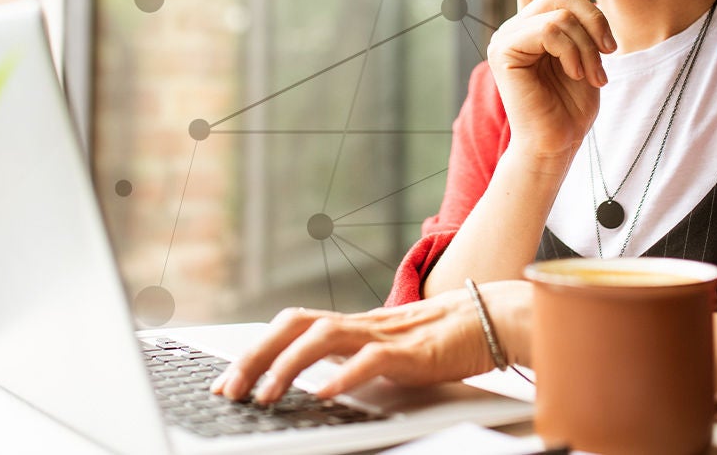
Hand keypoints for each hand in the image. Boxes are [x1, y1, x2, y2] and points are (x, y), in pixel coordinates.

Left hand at [210, 287, 493, 404]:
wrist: (490, 319)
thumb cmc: (440, 341)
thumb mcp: (384, 352)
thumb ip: (350, 361)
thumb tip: (312, 384)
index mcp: (351, 325)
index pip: (290, 327)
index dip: (254, 350)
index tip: (226, 382)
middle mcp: (360, 324)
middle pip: (294, 324)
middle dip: (255, 356)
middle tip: (229, 390)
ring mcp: (384, 335)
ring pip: (323, 337)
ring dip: (287, 365)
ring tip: (266, 396)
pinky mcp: (411, 352)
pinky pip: (370, 360)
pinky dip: (343, 375)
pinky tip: (323, 394)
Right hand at [487, 0, 614, 153]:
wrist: (557, 142)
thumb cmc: (572, 104)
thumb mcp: (585, 50)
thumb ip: (579, 16)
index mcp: (531, 21)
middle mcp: (514, 25)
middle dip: (595, 18)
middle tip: (608, 52)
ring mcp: (505, 36)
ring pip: (559, 10)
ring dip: (588, 42)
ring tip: (592, 73)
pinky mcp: (504, 51)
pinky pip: (549, 29)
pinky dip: (573, 51)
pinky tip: (576, 74)